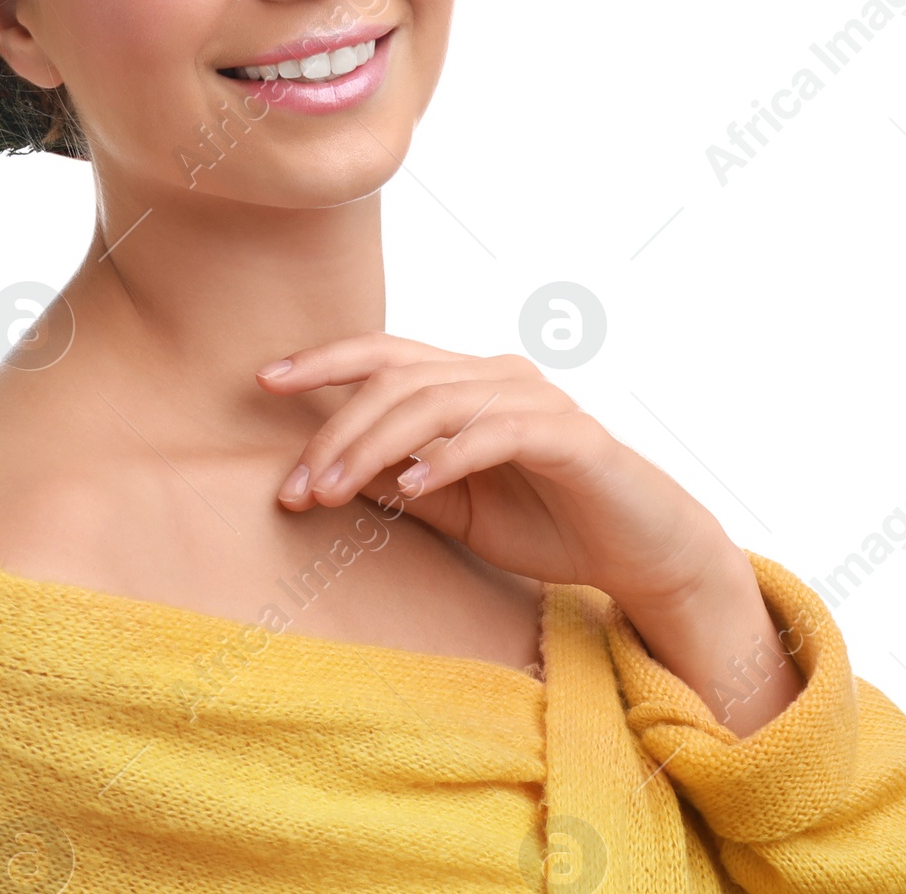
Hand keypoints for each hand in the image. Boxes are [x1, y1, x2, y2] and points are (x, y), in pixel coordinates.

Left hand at [256, 331, 803, 732]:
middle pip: (398, 379)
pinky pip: (496, 433)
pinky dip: (448, 456)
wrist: (642, 551)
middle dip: (336, 430)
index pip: (385, 353)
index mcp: (468, 382)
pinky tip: (413, 487)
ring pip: (435, 401)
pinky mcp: (570, 435)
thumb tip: (325, 473)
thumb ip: (398, 484)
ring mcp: (536, 400)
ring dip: (374, 447)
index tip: (264, 380)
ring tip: (334, 489)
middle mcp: (498, 375)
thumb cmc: (546, 522)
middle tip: (295, 485)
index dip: (323, 360)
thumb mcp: (454, 510)